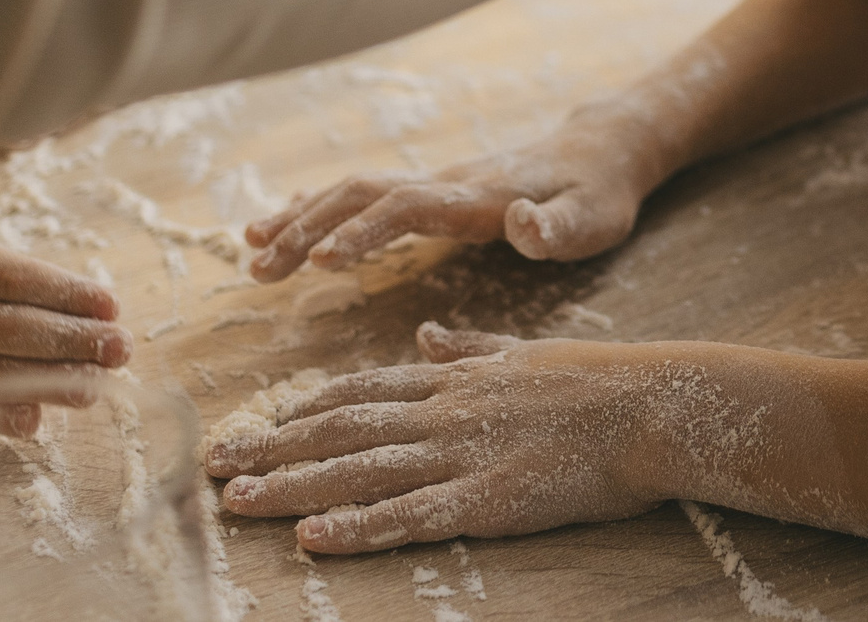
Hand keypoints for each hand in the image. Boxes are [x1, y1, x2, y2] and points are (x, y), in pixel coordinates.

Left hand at [207, 325, 678, 553]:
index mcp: (455, 378)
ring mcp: (461, 454)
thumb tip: (423, 331)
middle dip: (272, 448)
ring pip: (357, 470)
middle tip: (215, 466)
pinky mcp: (485, 499)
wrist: (652, 406)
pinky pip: (408, 516)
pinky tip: (312, 536)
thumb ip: (468, 346)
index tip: (260, 423)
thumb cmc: (601, 382)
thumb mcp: (524, 351)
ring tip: (235, 502)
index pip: (362, 388)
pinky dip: (356, 526)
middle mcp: (444, 411)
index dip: (305, 408)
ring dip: (290, 487)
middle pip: (340, 427)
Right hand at [243, 106, 661, 281]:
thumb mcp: (593, 220)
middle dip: (308, 228)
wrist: (601, 153)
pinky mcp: (433, 192)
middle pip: (362, 195)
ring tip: (252, 255)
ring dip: (302, 220)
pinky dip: (319, 209)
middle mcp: (445, 183)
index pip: (407, 207)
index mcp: (477, 196)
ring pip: (353, 193)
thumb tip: (518, 223)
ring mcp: (434, 184)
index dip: (362, 231)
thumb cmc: (598, 196)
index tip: (319, 263)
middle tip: (260, 268)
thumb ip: (557, 228)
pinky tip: (283, 226)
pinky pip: (364, 197)